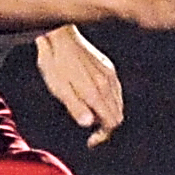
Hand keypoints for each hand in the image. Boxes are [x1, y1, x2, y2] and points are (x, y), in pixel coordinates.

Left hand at [36, 24, 123, 145]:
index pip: (112, 122)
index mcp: (96, 91)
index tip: (91, 141)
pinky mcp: (107, 67)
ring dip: (109, 115)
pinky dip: (110, 102)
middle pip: (118, 115)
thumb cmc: (55, 61)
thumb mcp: (58, 87)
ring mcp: (109, 74)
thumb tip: (88, 124)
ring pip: (118, 104)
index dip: (103, 136)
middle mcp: (108, 83)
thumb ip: (75, 106)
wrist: (59, 33)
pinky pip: (116, 91)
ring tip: (93, 119)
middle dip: (107, 128)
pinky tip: (97, 102)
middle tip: (91, 135)